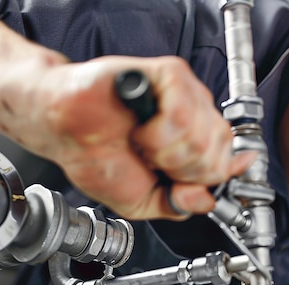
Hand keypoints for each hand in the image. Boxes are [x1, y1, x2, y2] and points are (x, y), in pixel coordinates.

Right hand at [4, 55, 253, 219]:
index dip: (205, 180)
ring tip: (141, 143)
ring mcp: (185, 94)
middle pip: (218, 154)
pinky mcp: (170, 75)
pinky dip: (158, 132)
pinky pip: (185, 113)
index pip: (225, 163)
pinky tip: (141, 128)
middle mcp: (194, 116)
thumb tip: (208, 200)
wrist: (63, 129)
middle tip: (150, 162)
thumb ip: (180, 205)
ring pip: (203, 136)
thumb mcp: (143, 201)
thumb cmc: (97, 156)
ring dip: (165, 152)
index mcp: (192, 142)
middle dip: (181, 171)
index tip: (178, 181)